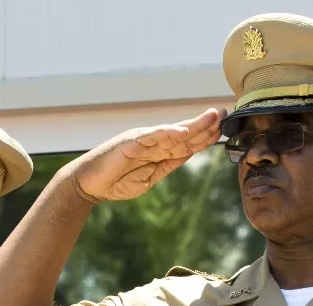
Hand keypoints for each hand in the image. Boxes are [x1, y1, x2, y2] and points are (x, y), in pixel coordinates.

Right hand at [68, 109, 223, 202]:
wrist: (88, 184)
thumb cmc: (115, 182)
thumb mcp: (149, 178)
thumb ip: (168, 164)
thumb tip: (189, 152)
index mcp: (159, 151)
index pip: (187, 142)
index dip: (205, 135)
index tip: (224, 128)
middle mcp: (153, 142)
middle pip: (185, 133)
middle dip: (206, 125)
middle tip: (225, 114)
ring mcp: (142, 140)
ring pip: (174, 131)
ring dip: (194, 124)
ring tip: (212, 117)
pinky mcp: (130, 142)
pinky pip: (153, 136)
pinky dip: (168, 133)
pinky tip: (184, 131)